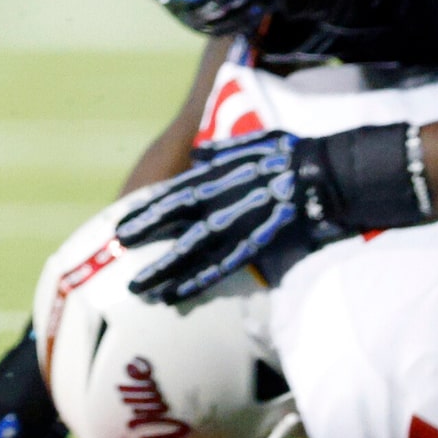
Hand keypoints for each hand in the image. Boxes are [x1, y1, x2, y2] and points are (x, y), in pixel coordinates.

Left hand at [119, 132, 308, 302]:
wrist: (320, 174)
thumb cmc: (287, 156)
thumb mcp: (250, 143)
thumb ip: (219, 152)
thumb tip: (198, 153)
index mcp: (213, 178)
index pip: (169, 197)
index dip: (144, 214)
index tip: (120, 227)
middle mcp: (216, 202)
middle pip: (171, 224)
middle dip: (144, 240)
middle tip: (118, 255)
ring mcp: (233, 226)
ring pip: (189, 253)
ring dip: (163, 271)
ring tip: (139, 289)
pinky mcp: (252, 246)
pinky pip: (219, 268)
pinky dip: (197, 281)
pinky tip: (177, 295)